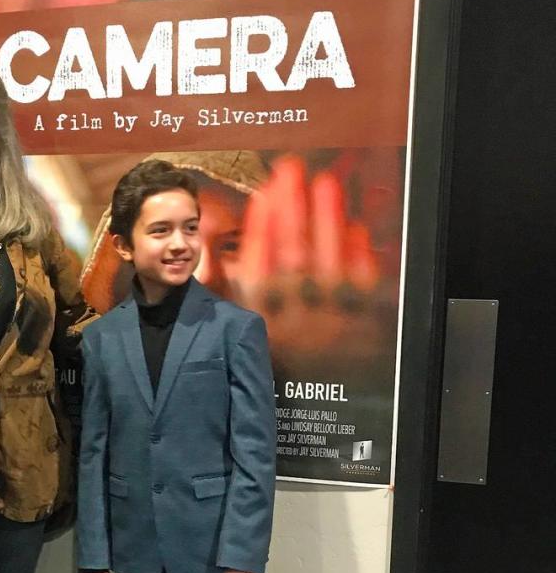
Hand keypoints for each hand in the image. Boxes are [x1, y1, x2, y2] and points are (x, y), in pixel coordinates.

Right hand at [222, 152, 388, 361]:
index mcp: (262, 325)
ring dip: (326, 221)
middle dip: (292, 210)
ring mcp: (332, 325)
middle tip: (291, 171)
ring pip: (328, 267)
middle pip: (293, 261)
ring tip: (323, 183)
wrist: (323, 401)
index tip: (265, 195)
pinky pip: (362, 287)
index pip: (257, 272)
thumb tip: (206, 232)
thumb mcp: (236, 321)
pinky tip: (352, 226)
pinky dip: (358, 255)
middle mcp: (296, 324)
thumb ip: (218, 278)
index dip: (261, 231)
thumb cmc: (277, 353)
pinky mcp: (366, 327)